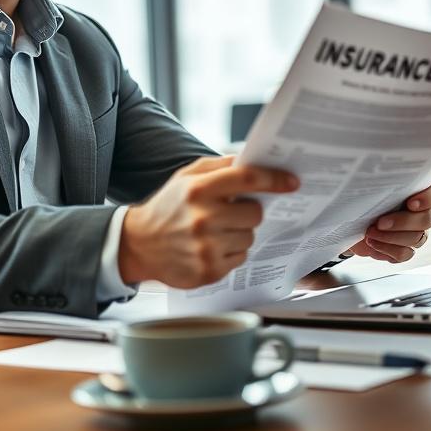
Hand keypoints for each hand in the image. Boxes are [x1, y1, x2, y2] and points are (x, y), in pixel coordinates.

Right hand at [118, 155, 298, 288]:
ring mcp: (206, 248)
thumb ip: (220, 165)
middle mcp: (203, 219)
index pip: (247, 179)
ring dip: (239, 233)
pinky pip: (241, 258)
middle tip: (231, 212)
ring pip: (249, 237)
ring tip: (215, 231)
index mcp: (198, 190)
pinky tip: (210, 247)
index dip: (274, 179)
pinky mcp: (209, 271)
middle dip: (248, 211)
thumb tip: (254, 160)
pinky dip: (231, 252)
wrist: (139, 244)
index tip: (291, 181)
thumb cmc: (169, 206)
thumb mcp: (187, 176)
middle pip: (255, 214)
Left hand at [346, 180, 430, 262]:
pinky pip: (405, 254)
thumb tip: (378, 178)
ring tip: (370, 232)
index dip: (429, 199)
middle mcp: (426, 212)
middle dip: (402, 222)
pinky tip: (372, 242)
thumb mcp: (376, 184)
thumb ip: (386, 179)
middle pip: (427, 219)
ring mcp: (419, 232)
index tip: (410, 203)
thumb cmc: (369, 195)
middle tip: (380, 222)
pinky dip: (386, 249)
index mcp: (423, 190)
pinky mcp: (407, 249)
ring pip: (416, 239)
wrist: (357, 216)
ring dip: (390, 237)